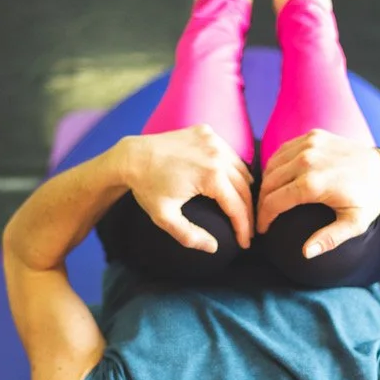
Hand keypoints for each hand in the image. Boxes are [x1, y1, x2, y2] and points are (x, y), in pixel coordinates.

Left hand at [123, 126, 254, 251]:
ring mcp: (213, 139)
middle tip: (247, 230)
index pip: (237, 206)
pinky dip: (233, 169)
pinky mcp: (207, 131)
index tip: (245, 243)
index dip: (243, 227)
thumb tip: (214, 248)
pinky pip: (229, 153)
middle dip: (248, 212)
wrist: (131, 157)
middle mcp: (217, 153)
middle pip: (245, 187)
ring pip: (241, 168)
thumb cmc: (147, 188)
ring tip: (242, 209)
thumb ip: (190, 236)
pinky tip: (230, 183)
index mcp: (211, 175)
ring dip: (244, 189)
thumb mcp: (165, 217)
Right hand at [256, 130, 379, 256]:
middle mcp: (308, 159)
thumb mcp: (353, 224)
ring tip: (268, 200)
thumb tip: (305, 253)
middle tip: (262, 217)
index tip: (262, 230)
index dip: (264, 218)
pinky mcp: (313, 135)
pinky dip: (276, 165)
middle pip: (268, 183)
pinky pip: (283, 151)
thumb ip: (328, 239)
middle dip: (261, 202)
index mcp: (314, 183)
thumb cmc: (369, 200)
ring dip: (266, 183)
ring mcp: (310, 144)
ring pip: (272, 165)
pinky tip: (278, 180)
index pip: (274, 201)